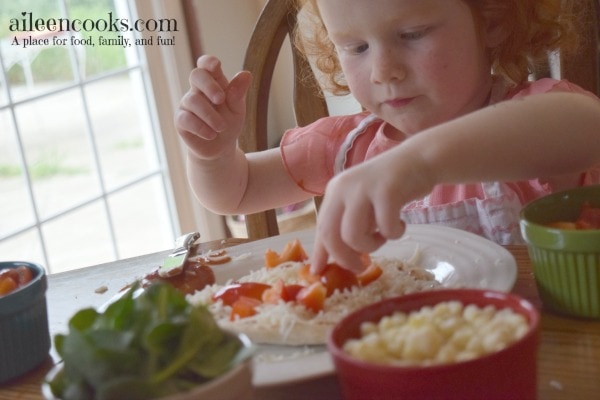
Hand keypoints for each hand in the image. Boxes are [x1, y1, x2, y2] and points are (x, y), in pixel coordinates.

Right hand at [175, 55, 252, 159]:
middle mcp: (198, 90)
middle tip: (221, 99)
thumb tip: (246, 74)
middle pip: (196, 75)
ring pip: (193, 100)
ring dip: (210, 114)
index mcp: (213, 82)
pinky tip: (212, 134)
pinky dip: (200, 127)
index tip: (216, 66)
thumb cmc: (228, 122)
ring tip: (222, 127)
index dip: (208, 62)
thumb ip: (238, 93)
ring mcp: (187, 104)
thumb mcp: (237, 109)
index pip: (206, 65)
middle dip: (209, 85)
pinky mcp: (181, 120)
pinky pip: (186, 119)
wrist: (219, 147)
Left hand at [311, 148, 432, 273]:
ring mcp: (364, 187)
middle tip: (361, 267)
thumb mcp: (362, 206)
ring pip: (353, 235)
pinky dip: (395, 233)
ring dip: (371, 245)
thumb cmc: (390, 190)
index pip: (321, 228)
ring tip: (384, 236)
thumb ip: (346, 226)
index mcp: (334, 191)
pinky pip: (385, 228)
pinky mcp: (387, 190)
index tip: (320, 273)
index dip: (321, 253)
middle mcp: (343, 187)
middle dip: (344, 258)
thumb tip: (327, 262)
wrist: (421, 160)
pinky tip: (401, 224)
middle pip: (330, 234)